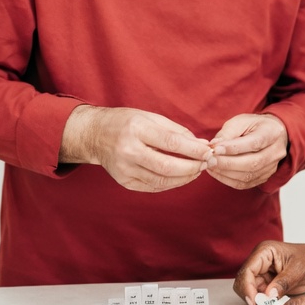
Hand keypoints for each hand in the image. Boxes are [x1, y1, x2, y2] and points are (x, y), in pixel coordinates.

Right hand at [62, 105, 212, 192]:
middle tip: (206, 163)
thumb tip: (202, 145)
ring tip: (197, 170)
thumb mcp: (151, 117)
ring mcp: (124, 169)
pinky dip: (172, 183)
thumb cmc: (127, 122)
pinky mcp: (125, 182)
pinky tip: (182, 177)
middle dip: (192, 167)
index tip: (209, 152)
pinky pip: (154, 187)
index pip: (171, 143)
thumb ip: (177, 131)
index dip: (193, 150)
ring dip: (185, 178)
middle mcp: (128, 151)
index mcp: (136, 130)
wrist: (95, 135)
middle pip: (167, 167)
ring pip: (162, 181)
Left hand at [208, 113, 287, 189]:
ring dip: (226, 173)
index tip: (215, 149)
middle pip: (252, 163)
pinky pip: (245, 183)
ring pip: (248, 176)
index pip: (254, 143)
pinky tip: (217, 172)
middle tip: (210, 160)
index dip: (234, 148)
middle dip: (227, 163)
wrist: (269, 134)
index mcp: (273, 132)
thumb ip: (227, 133)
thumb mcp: (241, 121)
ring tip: (210, 165)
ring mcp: (272, 167)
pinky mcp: (264, 177)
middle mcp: (276, 151)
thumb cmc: (254, 125)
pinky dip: (228, 180)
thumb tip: (214, 146)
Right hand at [233, 240, 304, 304]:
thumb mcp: (298, 271)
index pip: (248, 270)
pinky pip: (257, 295)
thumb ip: (283, 282)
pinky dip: (262, 302)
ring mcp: (260, 272)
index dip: (247, 287)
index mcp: (265, 251)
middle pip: (243, 281)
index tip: (254, 302)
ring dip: (256, 300)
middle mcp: (259, 261)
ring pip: (248, 290)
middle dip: (250, 295)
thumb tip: (269, 295)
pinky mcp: (264, 282)